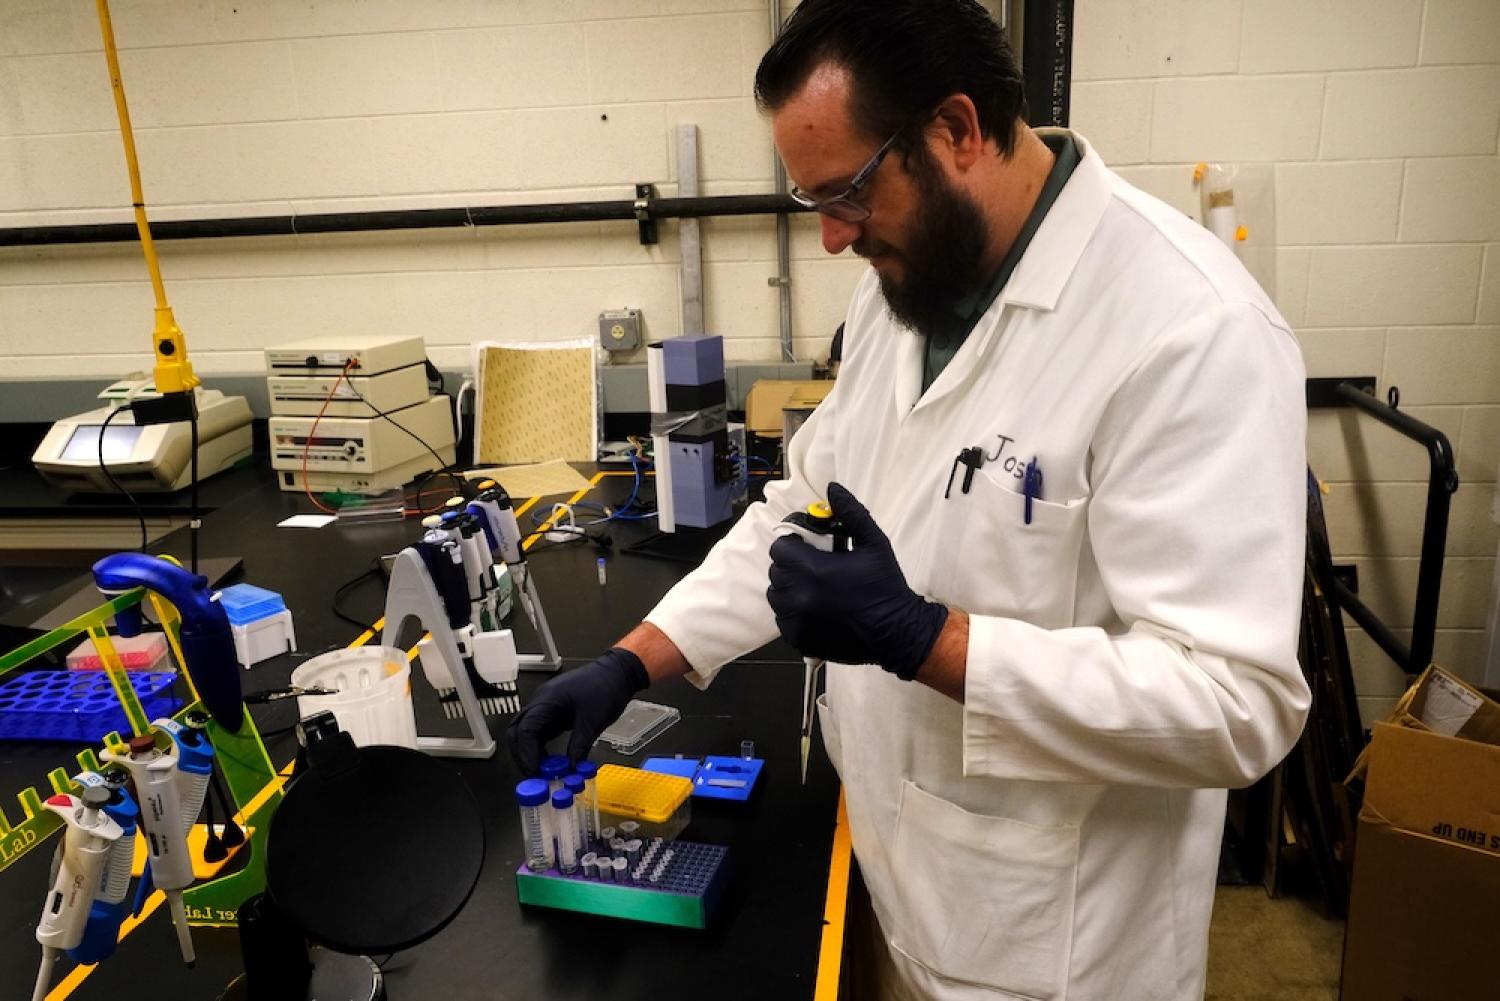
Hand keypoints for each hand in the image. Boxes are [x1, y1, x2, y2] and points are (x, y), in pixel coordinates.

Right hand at [506, 647, 648, 774]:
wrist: (617, 672)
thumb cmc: (605, 686)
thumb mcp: (593, 722)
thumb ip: (579, 747)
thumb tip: (571, 769)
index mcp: (546, 700)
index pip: (525, 731)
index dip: (527, 754)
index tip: (534, 773)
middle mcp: (541, 702)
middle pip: (518, 732)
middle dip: (522, 755)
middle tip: (533, 776)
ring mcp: (546, 707)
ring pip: (527, 733)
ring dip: (531, 753)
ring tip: (543, 772)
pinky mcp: (554, 712)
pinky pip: (540, 733)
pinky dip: (541, 748)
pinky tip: (550, 761)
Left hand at [767, 482, 947, 679]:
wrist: (896, 631)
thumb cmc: (885, 586)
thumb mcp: (874, 543)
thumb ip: (851, 513)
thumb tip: (833, 489)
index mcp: (813, 570)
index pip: (779, 549)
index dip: (793, 545)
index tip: (807, 548)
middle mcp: (799, 597)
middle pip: (776, 571)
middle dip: (792, 565)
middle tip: (814, 567)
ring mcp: (797, 621)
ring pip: (776, 596)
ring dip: (790, 588)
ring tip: (814, 588)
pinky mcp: (799, 639)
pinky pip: (782, 619)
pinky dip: (793, 613)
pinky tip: (815, 609)